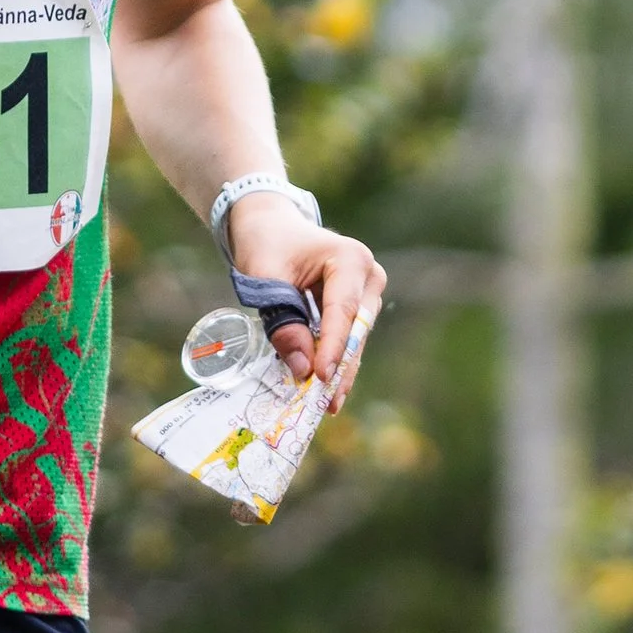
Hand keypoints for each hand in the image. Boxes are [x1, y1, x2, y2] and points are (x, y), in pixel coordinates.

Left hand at [222, 191, 385, 405]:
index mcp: (350, 259)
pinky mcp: (356, 307)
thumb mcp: (264, 278)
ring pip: (354, 339)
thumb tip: (301, 368)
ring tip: (326, 406)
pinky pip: (346, 338)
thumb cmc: (266, 244)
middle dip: (340, 366)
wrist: (270, 226)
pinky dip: (334, 361)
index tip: (320, 378)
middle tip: (325, 403)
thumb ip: (282, 320)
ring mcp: (366, 292)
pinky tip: (324, 390)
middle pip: (355, 329)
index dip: (332, 347)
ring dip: (340, 370)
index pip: (343, 311)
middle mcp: (367, 275)